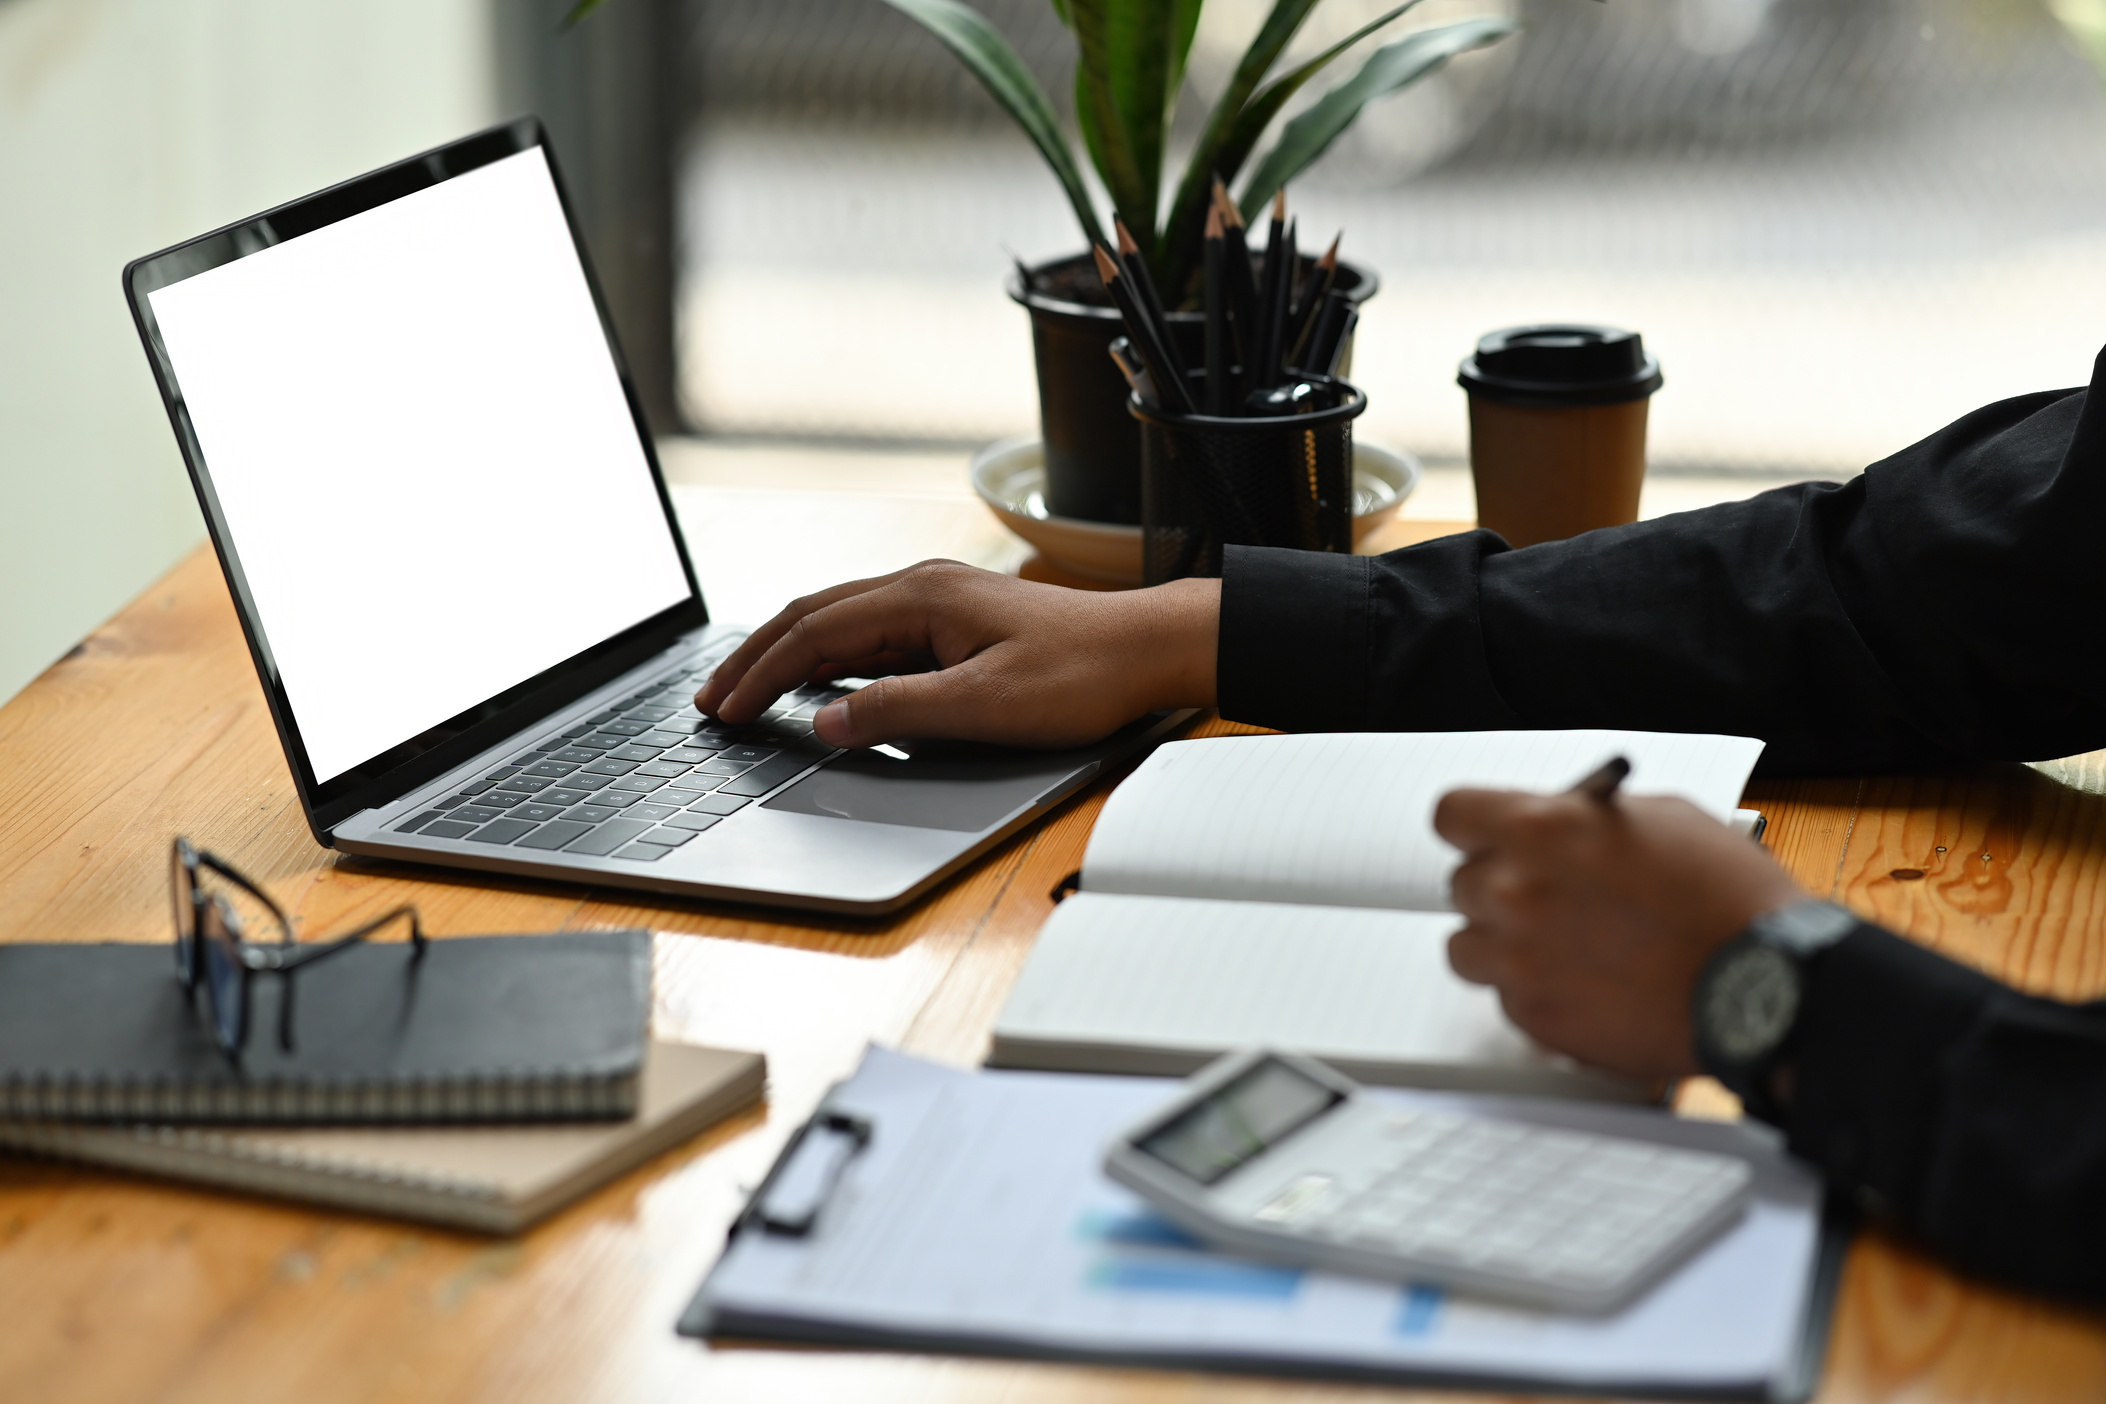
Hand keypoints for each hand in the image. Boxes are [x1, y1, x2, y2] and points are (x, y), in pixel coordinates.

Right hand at [693, 560, 1220, 748]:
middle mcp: (923, 587)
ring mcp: (940, 599)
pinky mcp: (957, 619)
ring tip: (749, 687)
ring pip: (840, 619)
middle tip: (713, 700)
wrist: (1148, 650)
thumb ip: (897, 712)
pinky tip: (822, 676)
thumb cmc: (1081, 674)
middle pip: (814, 617)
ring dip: (789, 653)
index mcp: (920, 598)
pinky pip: (872, 630)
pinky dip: (828, 652)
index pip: (814, 634)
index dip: (762, 675)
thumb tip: (825, 722)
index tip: (725, 711)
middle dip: (757, 659)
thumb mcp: (983, 706)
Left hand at [1434, 788, 1806, 1083]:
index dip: (1475, 826)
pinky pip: (1506, 997)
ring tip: (1561, 944)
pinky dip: (1535, 991)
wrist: (1770, 986)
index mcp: (1540, 830)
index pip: (1452, 814)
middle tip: (1548, 896)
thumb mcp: (1661, 819)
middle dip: (1501, 885)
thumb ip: (1585, 820)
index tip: (1488, 836)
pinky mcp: (1536, 1020)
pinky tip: (1587, 983)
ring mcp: (1519, 962)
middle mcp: (1515, 894)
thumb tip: (1558, 825)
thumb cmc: (1729, 899)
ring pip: (1469, 947)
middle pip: (1461, 884)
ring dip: (1503, 942)